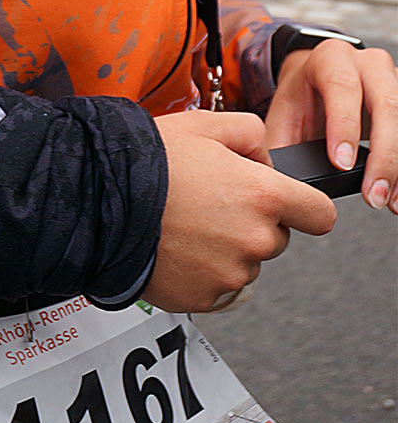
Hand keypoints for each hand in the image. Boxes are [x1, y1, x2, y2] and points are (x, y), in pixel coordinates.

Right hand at [144, 110, 334, 312]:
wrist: (102, 199)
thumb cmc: (150, 160)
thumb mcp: (204, 124)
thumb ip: (249, 133)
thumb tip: (263, 157)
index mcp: (262, 196)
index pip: (320, 215)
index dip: (307, 207)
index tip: (292, 205)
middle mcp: (254, 240)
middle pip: (275, 238)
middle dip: (252, 221)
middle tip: (210, 201)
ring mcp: (230, 274)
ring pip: (244, 262)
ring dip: (225, 247)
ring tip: (185, 222)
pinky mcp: (206, 298)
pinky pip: (217, 285)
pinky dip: (202, 270)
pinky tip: (176, 245)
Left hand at [265, 40, 397, 213]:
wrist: (317, 83)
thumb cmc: (301, 100)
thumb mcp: (284, 115)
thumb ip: (284, 145)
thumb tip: (286, 182)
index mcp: (330, 58)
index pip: (341, 86)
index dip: (344, 126)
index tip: (341, 164)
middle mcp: (367, 63)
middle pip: (385, 104)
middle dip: (382, 155)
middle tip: (371, 194)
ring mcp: (392, 79)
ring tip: (387, 199)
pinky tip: (397, 191)